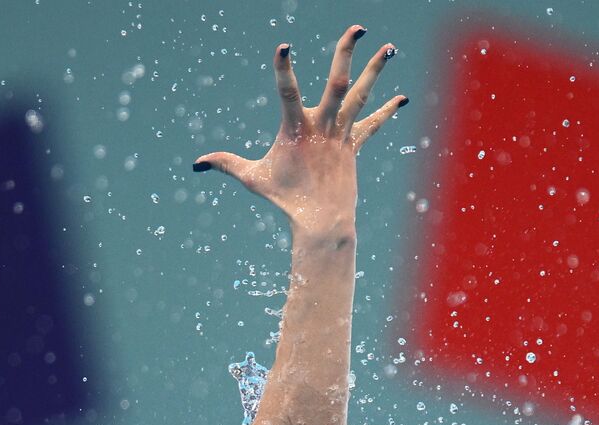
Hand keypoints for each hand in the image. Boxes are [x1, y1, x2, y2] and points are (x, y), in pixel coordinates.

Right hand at [192, 26, 405, 236]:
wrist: (322, 222)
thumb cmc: (286, 200)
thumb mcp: (253, 178)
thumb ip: (226, 163)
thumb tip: (196, 163)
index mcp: (296, 129)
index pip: (286, 92)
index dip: (283, 69)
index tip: (284, 46)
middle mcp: (322, 126)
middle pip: (338, 83)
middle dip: (347, 52)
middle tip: (358, 28)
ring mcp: (341, 134)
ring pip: (360, 96)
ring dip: (375, 70)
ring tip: (389, 47)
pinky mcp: (353, 145)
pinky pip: (372, 124)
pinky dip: (387, 111)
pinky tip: (402, 98)